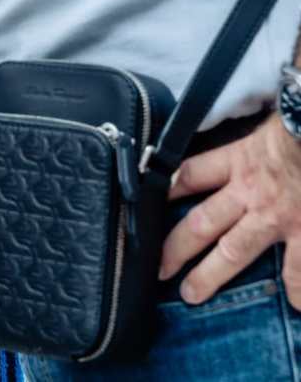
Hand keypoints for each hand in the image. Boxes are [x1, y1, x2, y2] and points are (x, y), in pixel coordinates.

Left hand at [161, 113, 300, 306]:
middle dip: (175, 248)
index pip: (190, 175)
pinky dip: (297, 288)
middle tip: (158, 270)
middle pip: (201, 223)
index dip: (166, 190)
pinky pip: (298, 268)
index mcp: (238, 161)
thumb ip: (249, 147)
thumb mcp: (268, 129)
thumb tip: (251, 141)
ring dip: (210, 275)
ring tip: (192, 295)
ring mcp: (277, 216)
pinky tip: (295, 303)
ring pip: (234, 251)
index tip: (146, 207)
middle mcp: (250, 192)